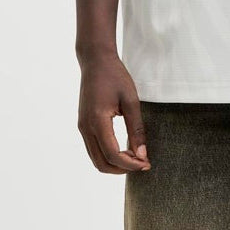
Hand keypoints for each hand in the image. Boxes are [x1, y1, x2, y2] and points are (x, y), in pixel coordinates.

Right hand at [77, 51, 150, 173]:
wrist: (96, 61)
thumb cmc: (115, 77)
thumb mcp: (131, 100)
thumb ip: (136, 128)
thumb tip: (142, 154)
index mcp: (97, 121)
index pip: (112, 154)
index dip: (130, 164)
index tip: (146, 163)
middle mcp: (85, 128)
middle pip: (101, 163)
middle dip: (122, 168)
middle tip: (142, 164)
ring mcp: (82, 127)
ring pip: (96, 159)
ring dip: (114, 164)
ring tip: (135, 158)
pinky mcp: (83, 124)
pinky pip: (93, 149)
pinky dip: (108, 155)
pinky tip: (124, 149)